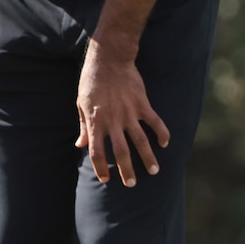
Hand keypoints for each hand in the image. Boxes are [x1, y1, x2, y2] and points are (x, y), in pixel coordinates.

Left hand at [76, 39, 168, 185]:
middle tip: (132, 184)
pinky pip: (155, 122)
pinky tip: (165, 143)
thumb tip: (79, 144)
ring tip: (154, 171)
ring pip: (140, 141)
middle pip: (121, 152)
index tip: (107, 179)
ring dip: (148, 158)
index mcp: (95, 122)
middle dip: (127, 171)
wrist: (109, 59)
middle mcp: (113, 121)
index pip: (97, 152)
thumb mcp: (81, 104)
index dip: (101, 168)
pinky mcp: (142, 104)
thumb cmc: (91, 82)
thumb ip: (83, 126)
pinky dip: (161, 133)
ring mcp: (129, 113)